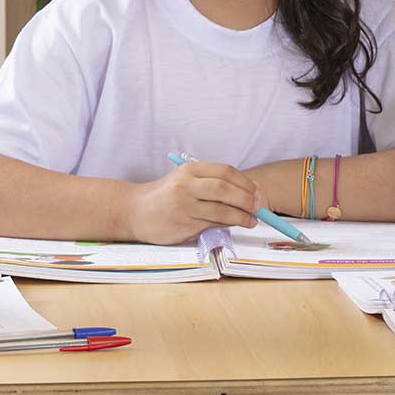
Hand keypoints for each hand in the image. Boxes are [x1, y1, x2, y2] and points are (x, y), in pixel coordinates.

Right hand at [124, 160, 262, 244]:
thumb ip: (213, 184)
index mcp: (190, 169)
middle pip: (225, 189)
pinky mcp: (183, 224)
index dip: (245, 182)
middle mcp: (186, 185)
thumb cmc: (167, 196)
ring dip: (241, 216)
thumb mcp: (187, 181)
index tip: (257, 192)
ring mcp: (184, 205)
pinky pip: (211, 224)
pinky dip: (227, 224)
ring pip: (221, 209)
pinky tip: (235, 225)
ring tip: (252, 220)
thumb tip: (250, 192)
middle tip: (259, 207)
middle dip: (247, 199)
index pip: (226, 171)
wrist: (135, 211)